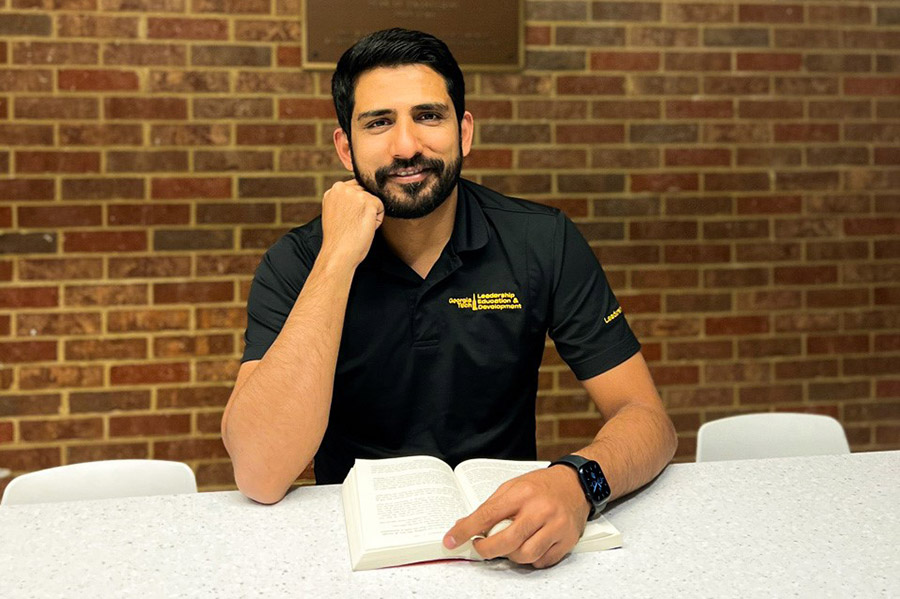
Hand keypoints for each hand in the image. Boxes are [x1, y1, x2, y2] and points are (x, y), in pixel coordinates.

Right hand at [320, 180, 383, 266]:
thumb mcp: (335, 211)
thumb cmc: (338, 238)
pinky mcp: (369, 202)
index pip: (355, 188)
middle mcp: (342, 188)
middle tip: (352, 224)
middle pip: (365, 191)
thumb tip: (360, 194)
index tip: (348, 219)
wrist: (339, 252)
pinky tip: (364, 228)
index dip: (356, 205)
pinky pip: (381, 208)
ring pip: (373, 199)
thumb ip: (344, 199)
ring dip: (370, 214)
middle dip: (363, 208)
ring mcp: (355, 194)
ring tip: (357, 226)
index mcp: (333, 190)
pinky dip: (377, 221)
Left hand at [443, 466, 589, 567]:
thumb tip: (466, 526)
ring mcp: (556, 527)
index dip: (466, 530)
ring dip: (511, 555)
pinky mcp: (566, 541)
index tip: (452, 539)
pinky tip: (529, 544)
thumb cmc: (543, 485)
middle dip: (487, 550)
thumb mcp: (514, 486)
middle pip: (507, 541)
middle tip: (480, 547)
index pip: (488, 514)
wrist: (576, 484)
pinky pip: (541, 561)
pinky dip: (530, 559)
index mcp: (523, 493)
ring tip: (510, 543)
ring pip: (524, 555)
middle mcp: (541, 510)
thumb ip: (491, 506)